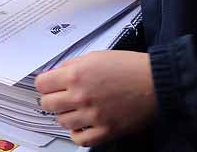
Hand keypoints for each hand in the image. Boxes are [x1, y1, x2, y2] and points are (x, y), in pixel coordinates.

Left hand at [37, 50, 156, 145]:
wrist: (156, 82)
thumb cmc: (129, 67)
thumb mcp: (94, 57)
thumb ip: (72, 65)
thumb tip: (56, 74)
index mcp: (76, 74)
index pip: (41, 85)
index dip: (45, 84)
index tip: (50, 85)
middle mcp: (81, 96)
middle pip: (47, 104)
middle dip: (52, 99)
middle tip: (62, 97)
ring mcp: (93, 115)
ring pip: (62, 122)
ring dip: (66, 115)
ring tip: (76, 109)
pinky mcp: (107, 130)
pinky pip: (80, 139)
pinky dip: (78, 133)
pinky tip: (83, 125)